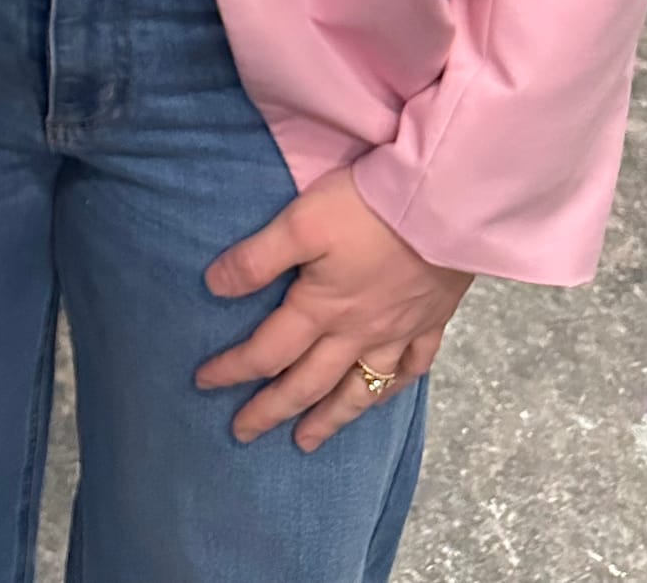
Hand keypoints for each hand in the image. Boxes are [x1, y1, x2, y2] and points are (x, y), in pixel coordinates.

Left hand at [198, 167, 471, 448]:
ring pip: (359, 388)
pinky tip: (382, 395)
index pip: (268, 351)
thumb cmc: (366, 209)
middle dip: (272, 410)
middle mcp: (358, 332)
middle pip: (308, 382)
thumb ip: (257, 259)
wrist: (443, 206)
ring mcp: (399, 332)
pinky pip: (412, 368)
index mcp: (321, 309)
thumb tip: (213, 287)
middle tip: (243, 433)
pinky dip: (393, 389)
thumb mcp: (300, 223)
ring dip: (330, 418)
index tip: (203, 383)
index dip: (233, 369)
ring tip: (307, 441)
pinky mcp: (431, 321)